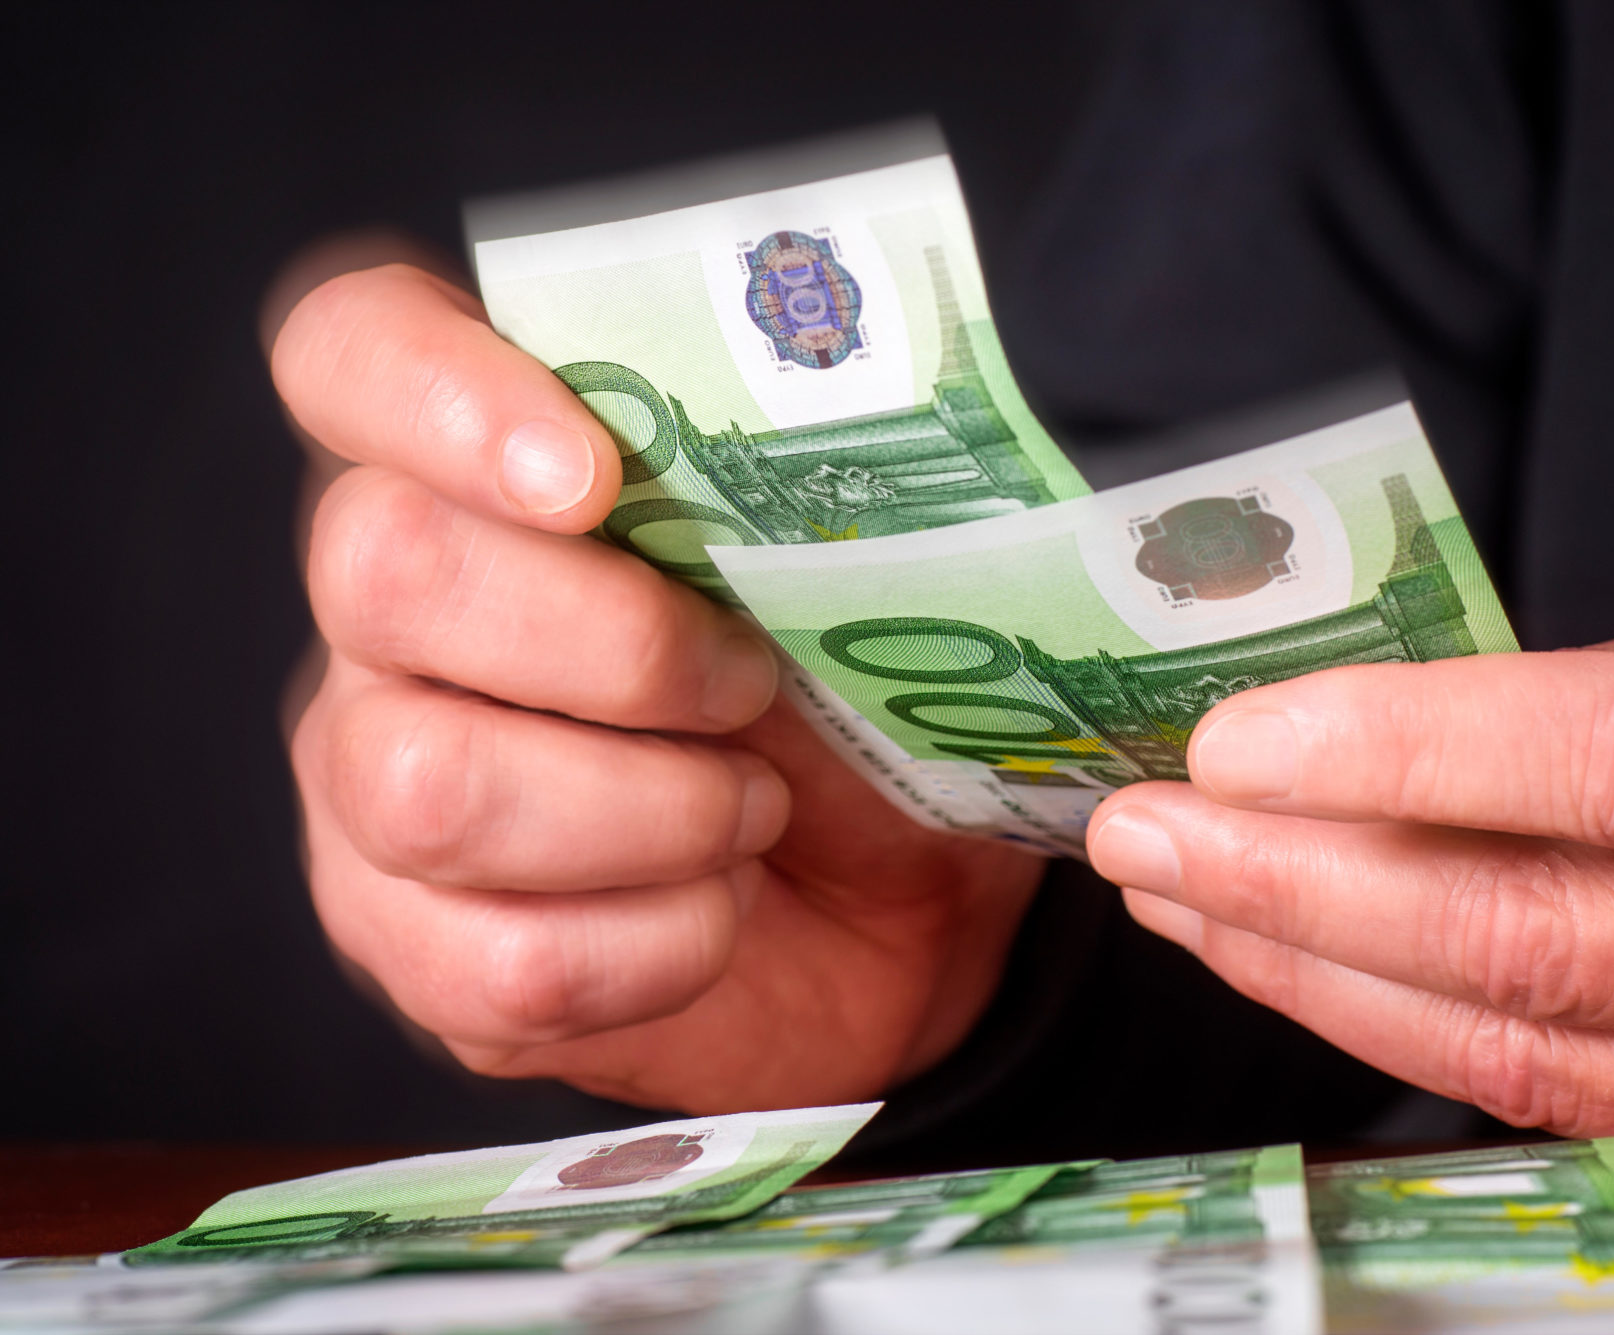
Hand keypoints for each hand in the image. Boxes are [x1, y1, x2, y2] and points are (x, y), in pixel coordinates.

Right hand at [273, 257, 1043, 1112]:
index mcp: (484, 461)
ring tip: (753, 811)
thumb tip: (827, 417)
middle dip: (617, 640)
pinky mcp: (410, 945)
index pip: (354, 351)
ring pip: (425, 785)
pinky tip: (719, 911)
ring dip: (650, 810)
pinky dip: (658, 944)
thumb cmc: (856, 699)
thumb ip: (787, 473)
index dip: (440, 391)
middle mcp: (390, 607)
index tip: (591, 476)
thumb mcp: (854, 566)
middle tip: (754, 683)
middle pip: (383, 567)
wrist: (893, 906)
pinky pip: (498, 961)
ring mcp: (373, 779)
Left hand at [1089, 566, 1613, 1201]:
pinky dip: (1420, 1052)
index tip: (1234, 740)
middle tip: (1148, 830)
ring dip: (1320, 979)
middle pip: (1536, 939)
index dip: (1403, 755)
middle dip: (1297, 886)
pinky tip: (1313, 985)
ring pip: (1534, 1056)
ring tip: (1189, 901)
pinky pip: (1585, 1123)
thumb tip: (1402, 737)